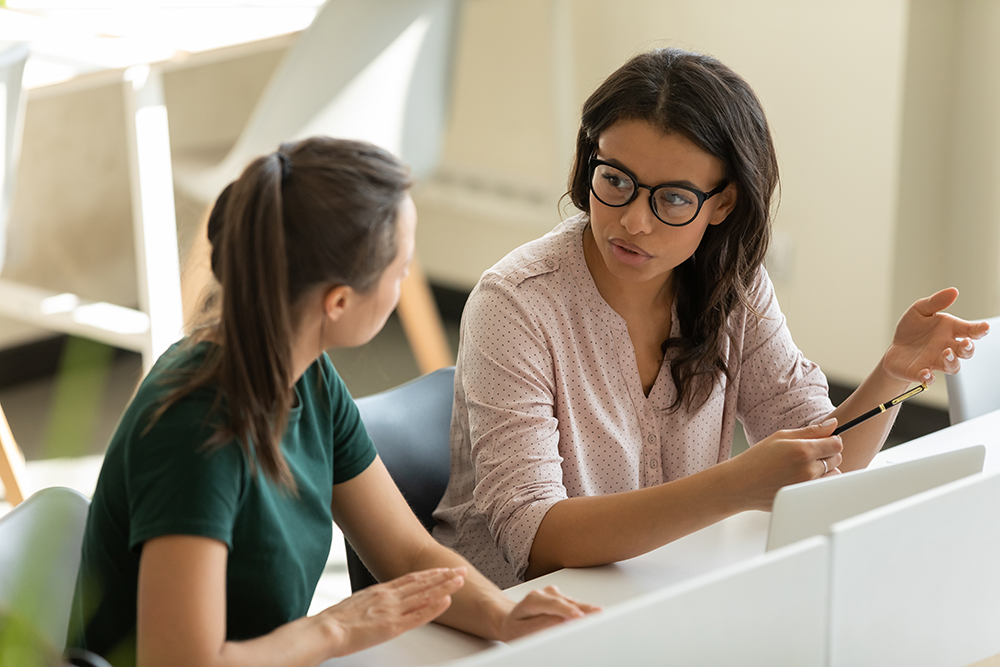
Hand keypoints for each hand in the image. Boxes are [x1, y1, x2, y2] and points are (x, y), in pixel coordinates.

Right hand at [318, 567, 465, 657]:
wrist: (326, 629)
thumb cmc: (337, 621)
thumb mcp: (359, 603)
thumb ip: (374, 600)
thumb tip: (381, 602)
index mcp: (381, 590)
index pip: (411, 578)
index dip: (430, 573)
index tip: (443, 569)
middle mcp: (389, 596)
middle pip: (422, 583)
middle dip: (443, 576)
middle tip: (460, 570)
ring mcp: (392, 610)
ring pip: (424, 595)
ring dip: (444, 586)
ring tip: (460, 579)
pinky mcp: (392, 626)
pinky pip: (418, 616)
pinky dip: (434, 608)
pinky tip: (446, 602)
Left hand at [497, 585, 600, 640]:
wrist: (511, 619)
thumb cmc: (514, 627)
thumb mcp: (519, 631)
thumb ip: (538, 626)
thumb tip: (560, 622)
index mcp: (532, 599)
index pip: (553, 604)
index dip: (567, 611)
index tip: (578, 617)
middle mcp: (545, 593)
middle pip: (568, 602)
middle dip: (583, 610)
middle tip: (599, 616)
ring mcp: (555, 594)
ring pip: (574, 602)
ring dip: (587, 610)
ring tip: (601, 616)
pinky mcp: (563, 599)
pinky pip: (576, 605)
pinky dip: (585, 611)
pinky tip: (595, 614)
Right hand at [726, 419, 842, 510]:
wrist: (740, 484)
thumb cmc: (756, 459)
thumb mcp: (781, 437)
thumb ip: (811, 431)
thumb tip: (833, 424)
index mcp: (802, 450)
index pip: (836, 444)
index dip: (832, 439)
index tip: (825, 440)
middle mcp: (808, 469)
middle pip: (837, 458)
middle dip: (828, 453)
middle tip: (808, 453)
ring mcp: (808, 486)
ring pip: (834, 474)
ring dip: (826, 468)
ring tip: (804, 466)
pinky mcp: (806, 497)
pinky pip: (824, 487)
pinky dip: (820, 481)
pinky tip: (803, 477)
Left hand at [883, 288, 989, 384]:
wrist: (894, 349)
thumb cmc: (911, 330)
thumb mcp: (919, 310)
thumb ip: (936, 302)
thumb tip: (953, 291)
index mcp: (949, 331)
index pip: (969, 330)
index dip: (979, 330)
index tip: (984, 328)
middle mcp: (946, 347)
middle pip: (965, 351)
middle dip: (968, 348)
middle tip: (965, 343)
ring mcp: (934, 361)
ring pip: (952, 366)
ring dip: (951, 361)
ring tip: (946, 353)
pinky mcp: (920, 372)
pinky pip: (928, 378)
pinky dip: (928, 377)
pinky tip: (926, 373)